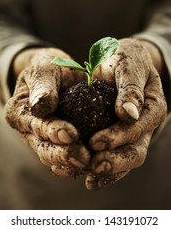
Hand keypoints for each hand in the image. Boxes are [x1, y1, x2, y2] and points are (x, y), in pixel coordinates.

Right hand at [5, 47, 89, 175]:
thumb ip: (42, 87)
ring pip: (54, 157)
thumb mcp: (44, 70)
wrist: (58, 75)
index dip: (53, 131)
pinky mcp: (58, 144)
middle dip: (64, 154)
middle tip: (85, 157)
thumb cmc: (48, 69)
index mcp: (19, 112)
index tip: (71, 134)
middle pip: (43, 148)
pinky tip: (93, 164)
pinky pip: (66, 158)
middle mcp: (28, 130)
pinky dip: (78, 163)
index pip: (36, 125)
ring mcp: (42, 139)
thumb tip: (41, 107)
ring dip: (72, 163)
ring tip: (91, 163)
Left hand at [85, 38, 166, 189]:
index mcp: (153, 108)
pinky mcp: (118, 135)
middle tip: (92, 165)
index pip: (139, 128)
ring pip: (125, 159)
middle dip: (114, 161)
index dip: (118, 137)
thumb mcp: (128, 65)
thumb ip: (130, 88)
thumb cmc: (125, 58)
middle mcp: (145, 125)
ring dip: (108, 172)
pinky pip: (112, 155)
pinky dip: (100, 167)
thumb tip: (129, 114)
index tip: (95, 142)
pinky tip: (84, 174)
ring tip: (87, 178)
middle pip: (135, 151)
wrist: (119, 60)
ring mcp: (132, 132)